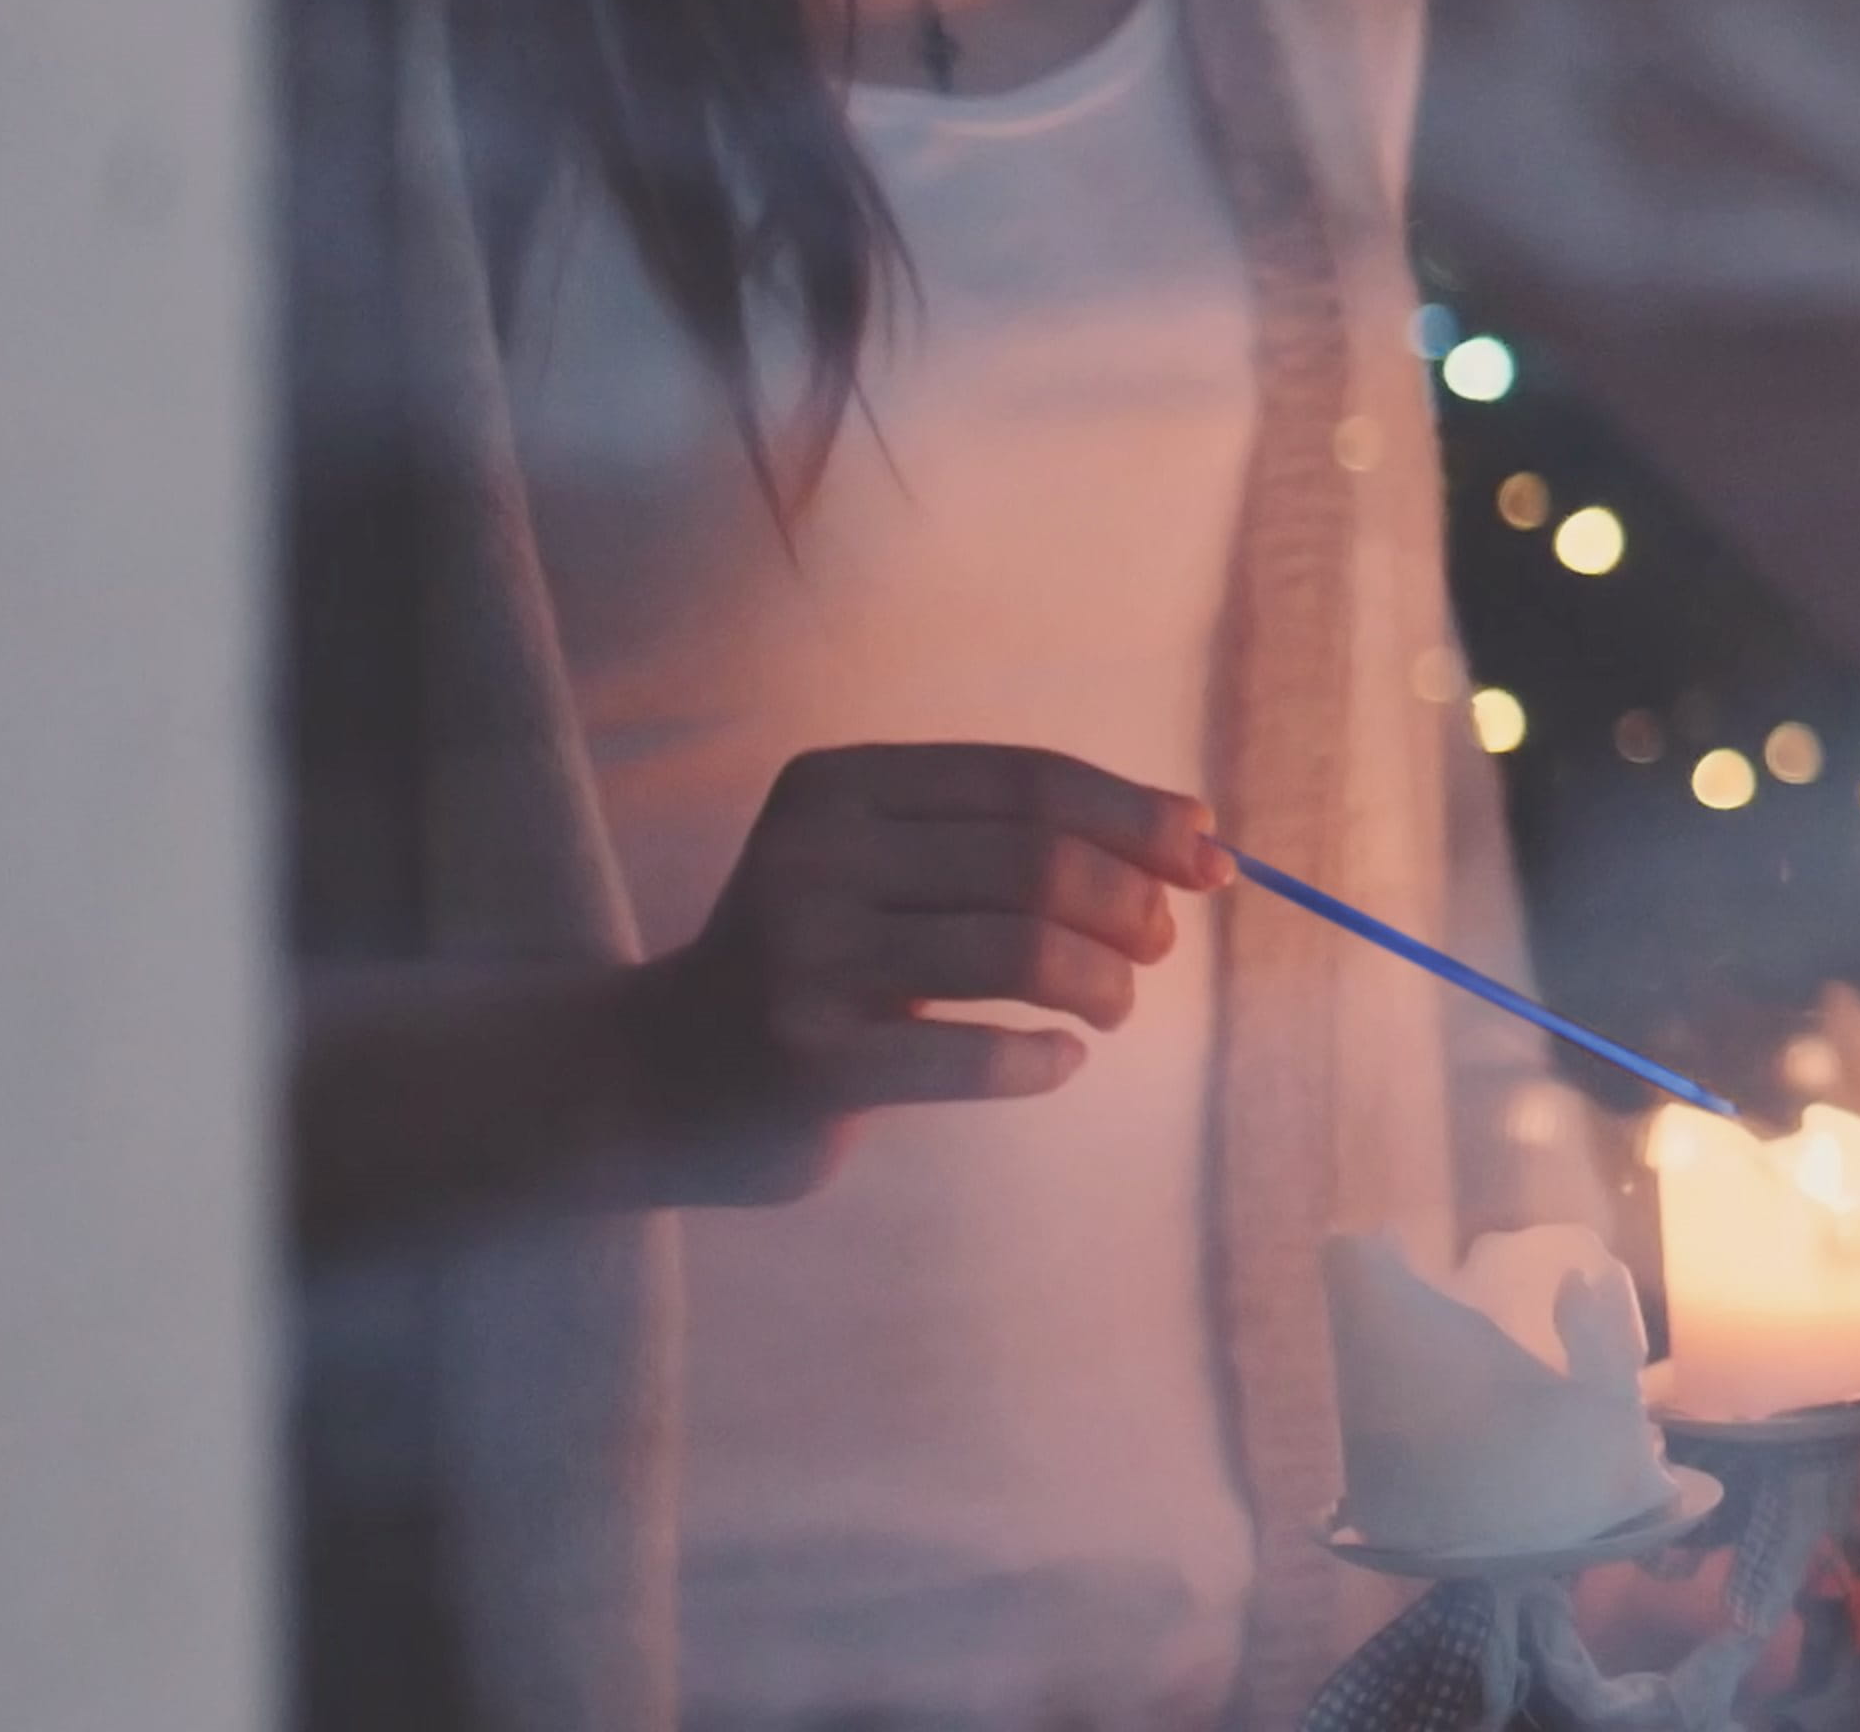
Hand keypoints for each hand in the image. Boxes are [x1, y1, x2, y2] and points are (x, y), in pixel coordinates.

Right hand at [619, 743, 1230, 1202]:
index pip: (1027, 780)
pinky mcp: (811, 1060)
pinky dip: (1046, 1059)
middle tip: (1160, 946)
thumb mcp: (885, 869)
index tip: (1208, 856)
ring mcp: (805, 958)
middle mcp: (813, 856)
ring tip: (1114, 1005)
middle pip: (1037, 861)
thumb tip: (1201, 835)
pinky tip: (1058, 1059)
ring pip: (1025, 951)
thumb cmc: (810, 963)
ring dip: (1105, 982)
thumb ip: (1018, 841)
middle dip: (1132, 903)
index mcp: (838, 787)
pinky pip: (982, 1052)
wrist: (650, 1079)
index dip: (1136, 816)